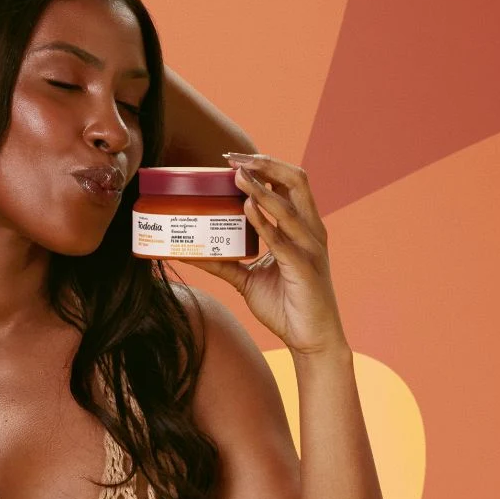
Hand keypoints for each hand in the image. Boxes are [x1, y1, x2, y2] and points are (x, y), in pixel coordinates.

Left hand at [185, 154, 349, 356]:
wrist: (311, 339)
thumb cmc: (286, 305)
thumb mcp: (247, 278)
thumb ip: (223, 262)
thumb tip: (188, 253)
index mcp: (302, 228)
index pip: (289, 184)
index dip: (265, 166)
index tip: (233, 159)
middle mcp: (311, 231)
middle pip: (297, 182)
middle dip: (266, 165)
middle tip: (234, 159)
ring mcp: (311, 248)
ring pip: (289, 207)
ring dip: (261, 188)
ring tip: (237, 176)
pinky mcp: (305, 268)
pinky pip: (283, 240)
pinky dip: (265, 222)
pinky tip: (248, 208)